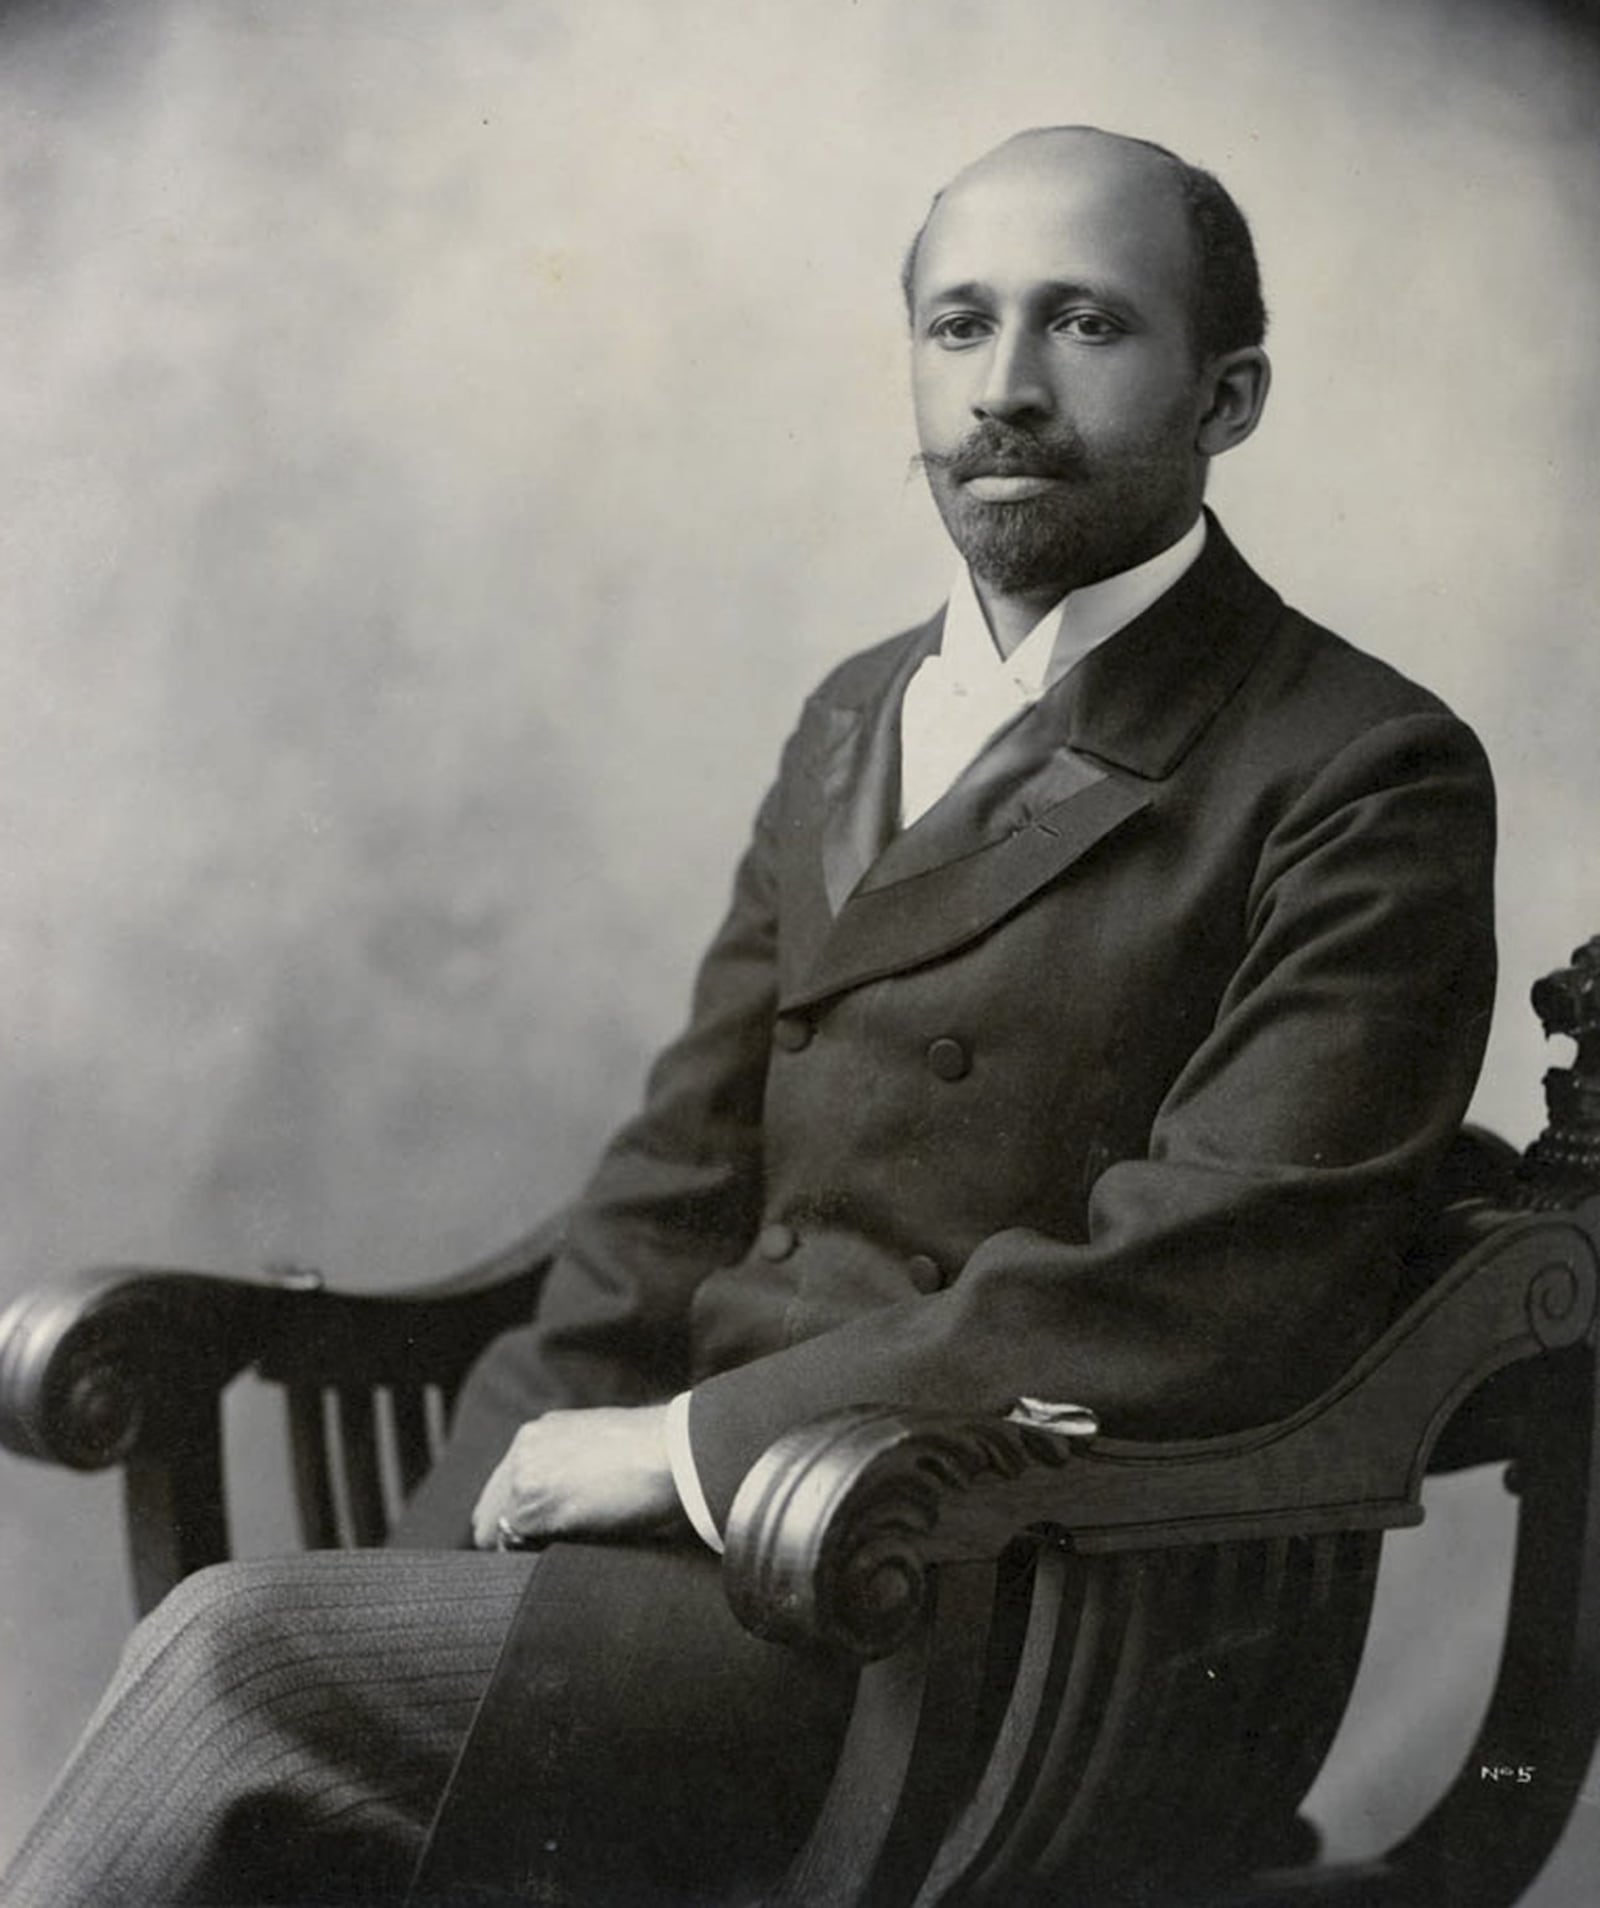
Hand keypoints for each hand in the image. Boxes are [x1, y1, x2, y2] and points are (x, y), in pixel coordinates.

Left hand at [470, 1404, 683, 1549]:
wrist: (675, 1450)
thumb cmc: (655, 1451)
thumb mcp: (601, 1445)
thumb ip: (569, 1464)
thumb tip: (564, 1499)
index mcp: (541, 1431)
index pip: (504, 1486)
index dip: (521, 1516)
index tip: (542, 1534)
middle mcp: (524, 1448)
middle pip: (488, 1512)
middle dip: (513, 1534)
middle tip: (549, 1549)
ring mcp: (522, 1477)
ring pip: (496, 1532)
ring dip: (526, 1545)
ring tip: (568, 1545)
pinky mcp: (529, 1507)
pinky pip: (513, 1545)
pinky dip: (533, 1555)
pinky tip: (570, 1546)